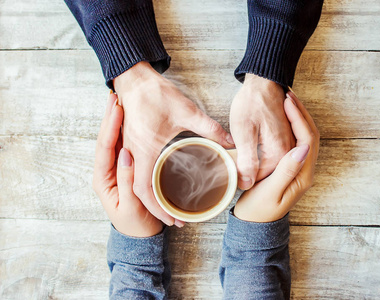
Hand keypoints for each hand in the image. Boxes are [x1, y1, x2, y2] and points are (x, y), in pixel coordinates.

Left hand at [93, 92, 162, 236]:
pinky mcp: (127, 169)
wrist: (140, 235)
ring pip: (115, 140)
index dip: (109, 128)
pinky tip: (129, 119)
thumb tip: (126, 156)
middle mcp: (107, 171)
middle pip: (107, 139)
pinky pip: (125, 146)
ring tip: (119, 101)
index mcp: (102, 179)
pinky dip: (125, 131)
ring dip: (117, 122)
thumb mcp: (129, 205)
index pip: (103, 148)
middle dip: (110, 119)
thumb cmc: (134, 224)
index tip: (117, 110)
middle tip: (115, 97)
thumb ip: (126, 181)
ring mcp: (117, 168)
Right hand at [114, 62, 233, 225]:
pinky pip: (135, 169)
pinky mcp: (132, 141)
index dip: (157, 208)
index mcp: (145, 150)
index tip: (171, 218)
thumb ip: (209, 128)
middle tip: (173, 219)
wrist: (133, 78)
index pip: (144, 189)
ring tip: (167, 205)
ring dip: (150, 196)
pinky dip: (145, 181)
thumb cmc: (155, 94)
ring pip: (135, 181)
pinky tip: (158, 181)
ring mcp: (130, 147)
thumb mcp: (186, 111)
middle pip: (138, 191)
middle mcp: (133, 153)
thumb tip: (229, 142)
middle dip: (155, 208)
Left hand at [230, 74, 295, 189]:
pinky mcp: (285, 140)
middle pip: (266, 175)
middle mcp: (288, 152)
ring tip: (240, 159)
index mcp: (278, 154)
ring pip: (269, 167)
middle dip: (249, 174)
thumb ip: (247, 160)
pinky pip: (273, 157)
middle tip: (232, 166)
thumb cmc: (251, 103)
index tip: (229, 175)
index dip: (241, 179)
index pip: (258, 180)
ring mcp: (289, 146)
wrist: (264, 82)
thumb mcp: (243, 132)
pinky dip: (261, 158)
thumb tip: (246, 184)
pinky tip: (250, 153)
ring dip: (255, 167)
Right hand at [234, 91, 319, 222]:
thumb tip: (301, 148)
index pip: (307, 140)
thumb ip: (286, 171)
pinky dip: (291, 127)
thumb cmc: (259, 211)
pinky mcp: (291, 168)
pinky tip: (282, 118)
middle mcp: (305, 171)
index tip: (287, 102)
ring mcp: (299, 169)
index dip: (299, 119)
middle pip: (310, 136)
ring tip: (287, 101)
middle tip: (288, 95)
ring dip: (298, 119)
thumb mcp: (270, 192)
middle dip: (301, 114)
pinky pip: (296, 142)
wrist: (254, 224)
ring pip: (304, 137)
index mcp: (302, 176)